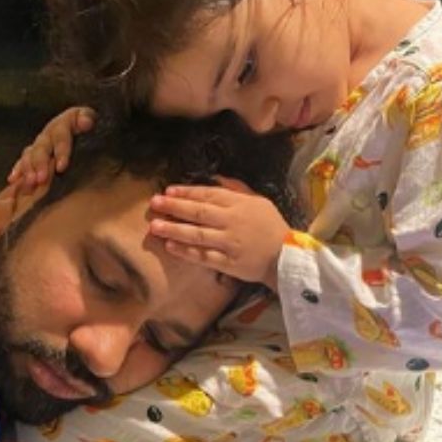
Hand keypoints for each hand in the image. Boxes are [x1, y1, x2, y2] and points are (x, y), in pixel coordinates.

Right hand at [9, 107, 94, 191]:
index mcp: (66, 122)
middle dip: (40, 163)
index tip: (61, 167)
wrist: (88, 128)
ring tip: (30, 183)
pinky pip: (23, 161)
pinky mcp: (35, 154)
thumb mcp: (89, 118)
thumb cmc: (92, 128)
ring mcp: (41, 144)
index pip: (61, 135)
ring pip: (31, 154)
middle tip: (41, 179)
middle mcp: (50, 133)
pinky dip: (18, 170)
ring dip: (28, 168)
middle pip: (42, 147)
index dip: (61, 151)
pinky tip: (13, 180)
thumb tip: (85, 122)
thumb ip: (87, 118)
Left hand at [147, 177, 289, 284]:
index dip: (187, 192)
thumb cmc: (270, 226)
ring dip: (175, 229)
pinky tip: (170, 246)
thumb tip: (215, 178)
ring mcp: (230, 243)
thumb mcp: (259, 201)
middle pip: (199, 213)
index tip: (167, 191)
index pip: (209, 195)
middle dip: (175, 207)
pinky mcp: (229, 262)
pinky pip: (204, 256)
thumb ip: (236, 189)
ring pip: (198, 235)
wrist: (287, 256)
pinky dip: (186, 252)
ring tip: (155, 226)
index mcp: (240, 204)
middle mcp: (233, 222)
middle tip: (154, 203)